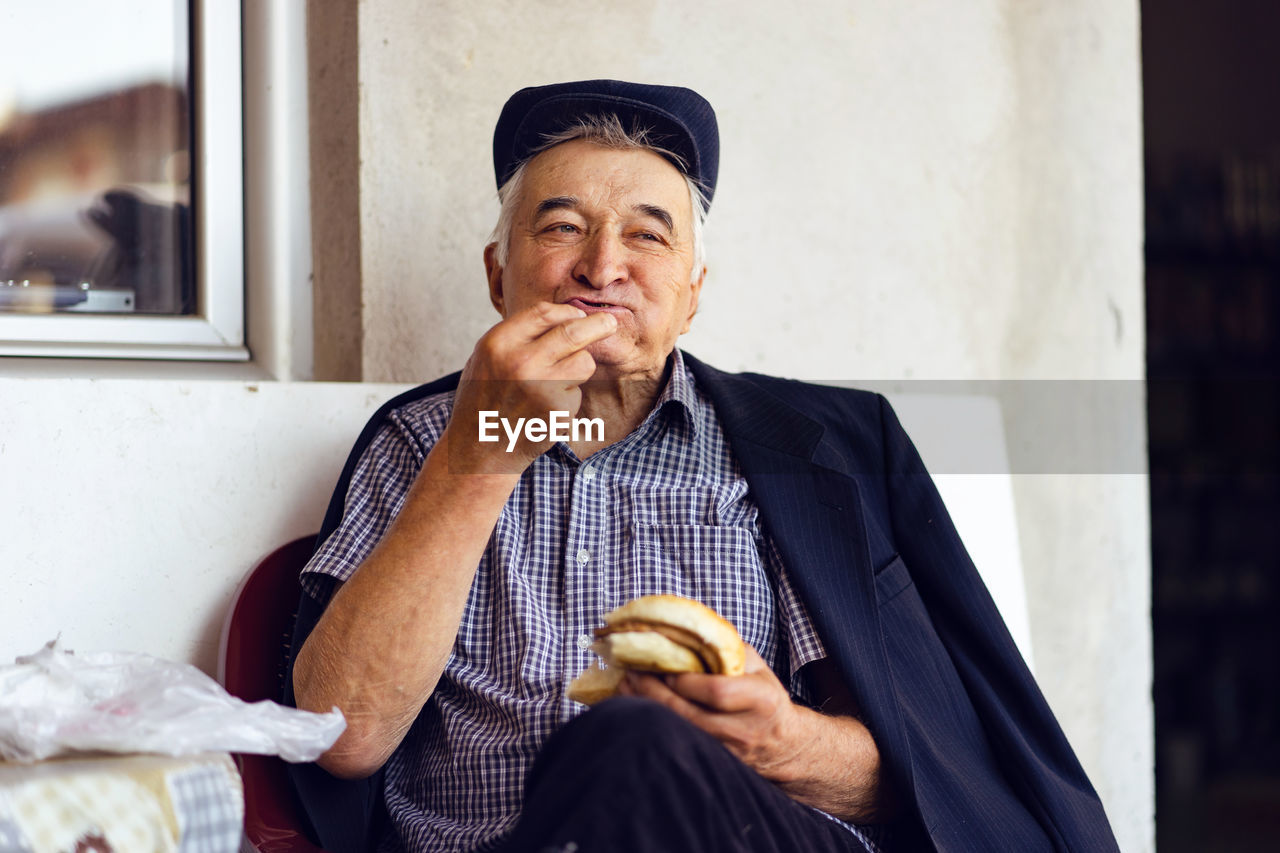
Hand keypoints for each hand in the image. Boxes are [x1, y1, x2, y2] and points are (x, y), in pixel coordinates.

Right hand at [446, 301, 616, 470]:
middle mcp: (520, 361)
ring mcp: (541, 386)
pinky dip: (567, 398)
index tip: (580, 315)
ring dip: (578, 368)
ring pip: (584, 361)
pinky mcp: (558, 410)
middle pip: (573, 331)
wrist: (477, 449)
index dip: (567, 312)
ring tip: (556, 382)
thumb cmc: (483, 400)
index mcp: (498, 342)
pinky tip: (545, 409)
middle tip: (610, 323)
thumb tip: (565, 316)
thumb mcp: (486, 358)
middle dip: (598, 324)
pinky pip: (577, 392)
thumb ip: (518, 336)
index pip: (544, 313)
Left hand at [618, 646, 888, 821]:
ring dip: (648, 709)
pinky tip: (637, 707)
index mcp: (760, 700)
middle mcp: (744, 730)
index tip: (662, 667)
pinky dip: (656, 724)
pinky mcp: (714, 762)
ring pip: (680, 732)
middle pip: (690, 715)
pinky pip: (678, 743)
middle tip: (631, 673)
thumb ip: (725, 649)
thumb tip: (686, 628)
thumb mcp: (756, 665)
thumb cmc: (765, 696)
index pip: (716, 692)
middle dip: (655, 693)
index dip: (685, 681)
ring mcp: (728, 752)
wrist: (784, 745)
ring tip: (625, 687)